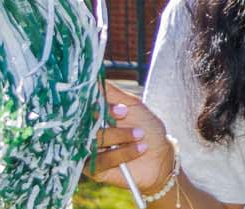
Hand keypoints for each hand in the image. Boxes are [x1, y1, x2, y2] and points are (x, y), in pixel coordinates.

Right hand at [88, 80, 176, 197]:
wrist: (161, 156)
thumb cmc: (148, 128)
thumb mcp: (133, 105)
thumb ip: (112, 92)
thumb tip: (92, 75)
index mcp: (94, 114)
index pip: (83, 105)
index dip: (99, 104)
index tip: (121, 108)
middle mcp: (86, 131)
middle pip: (84, 122)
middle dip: (108, 119)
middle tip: (126, 116)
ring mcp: (87, 150)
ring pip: (92, 140)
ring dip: (119, 136)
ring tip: (140, 135)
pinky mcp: (92, 168)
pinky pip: (99, 160)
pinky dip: (122, 153)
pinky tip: (140, 148)